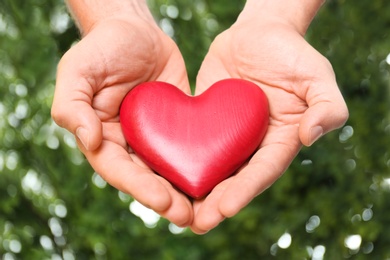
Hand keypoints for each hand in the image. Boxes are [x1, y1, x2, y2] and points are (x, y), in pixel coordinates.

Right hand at [51, 2, 192, 226]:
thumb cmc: (102, 48)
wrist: (135, 29)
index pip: (120, 170)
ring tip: (206, 208)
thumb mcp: (77, 71)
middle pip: (147, 177)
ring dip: (186, 189)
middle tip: (189, 216)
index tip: (163, 202)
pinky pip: (190, 145)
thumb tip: (88, 140)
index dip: (140, 188)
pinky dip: (201, 162)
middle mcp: (129, 142)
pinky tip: (219, 175)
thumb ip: (72, 106)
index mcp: (103, 137)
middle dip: (167, 198)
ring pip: (170, 168)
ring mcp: (155, 135)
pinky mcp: (178, 124)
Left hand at [191, 3, 347, 232]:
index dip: (245, 190)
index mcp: (280, 140)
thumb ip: (326, 105)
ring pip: (210, 165)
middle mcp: (252, 142)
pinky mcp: (205, 118)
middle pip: (234, 177)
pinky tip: (160, 172)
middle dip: (216, 202)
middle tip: (196, 223)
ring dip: (194, 188)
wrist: (259, 32)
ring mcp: (227, 132)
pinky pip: (191, 139)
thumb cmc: (292, 53)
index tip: (225, 208)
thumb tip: (311, 135)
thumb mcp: (317, 76)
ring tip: (175, 210)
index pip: (263, 170)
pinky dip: (178, 156)